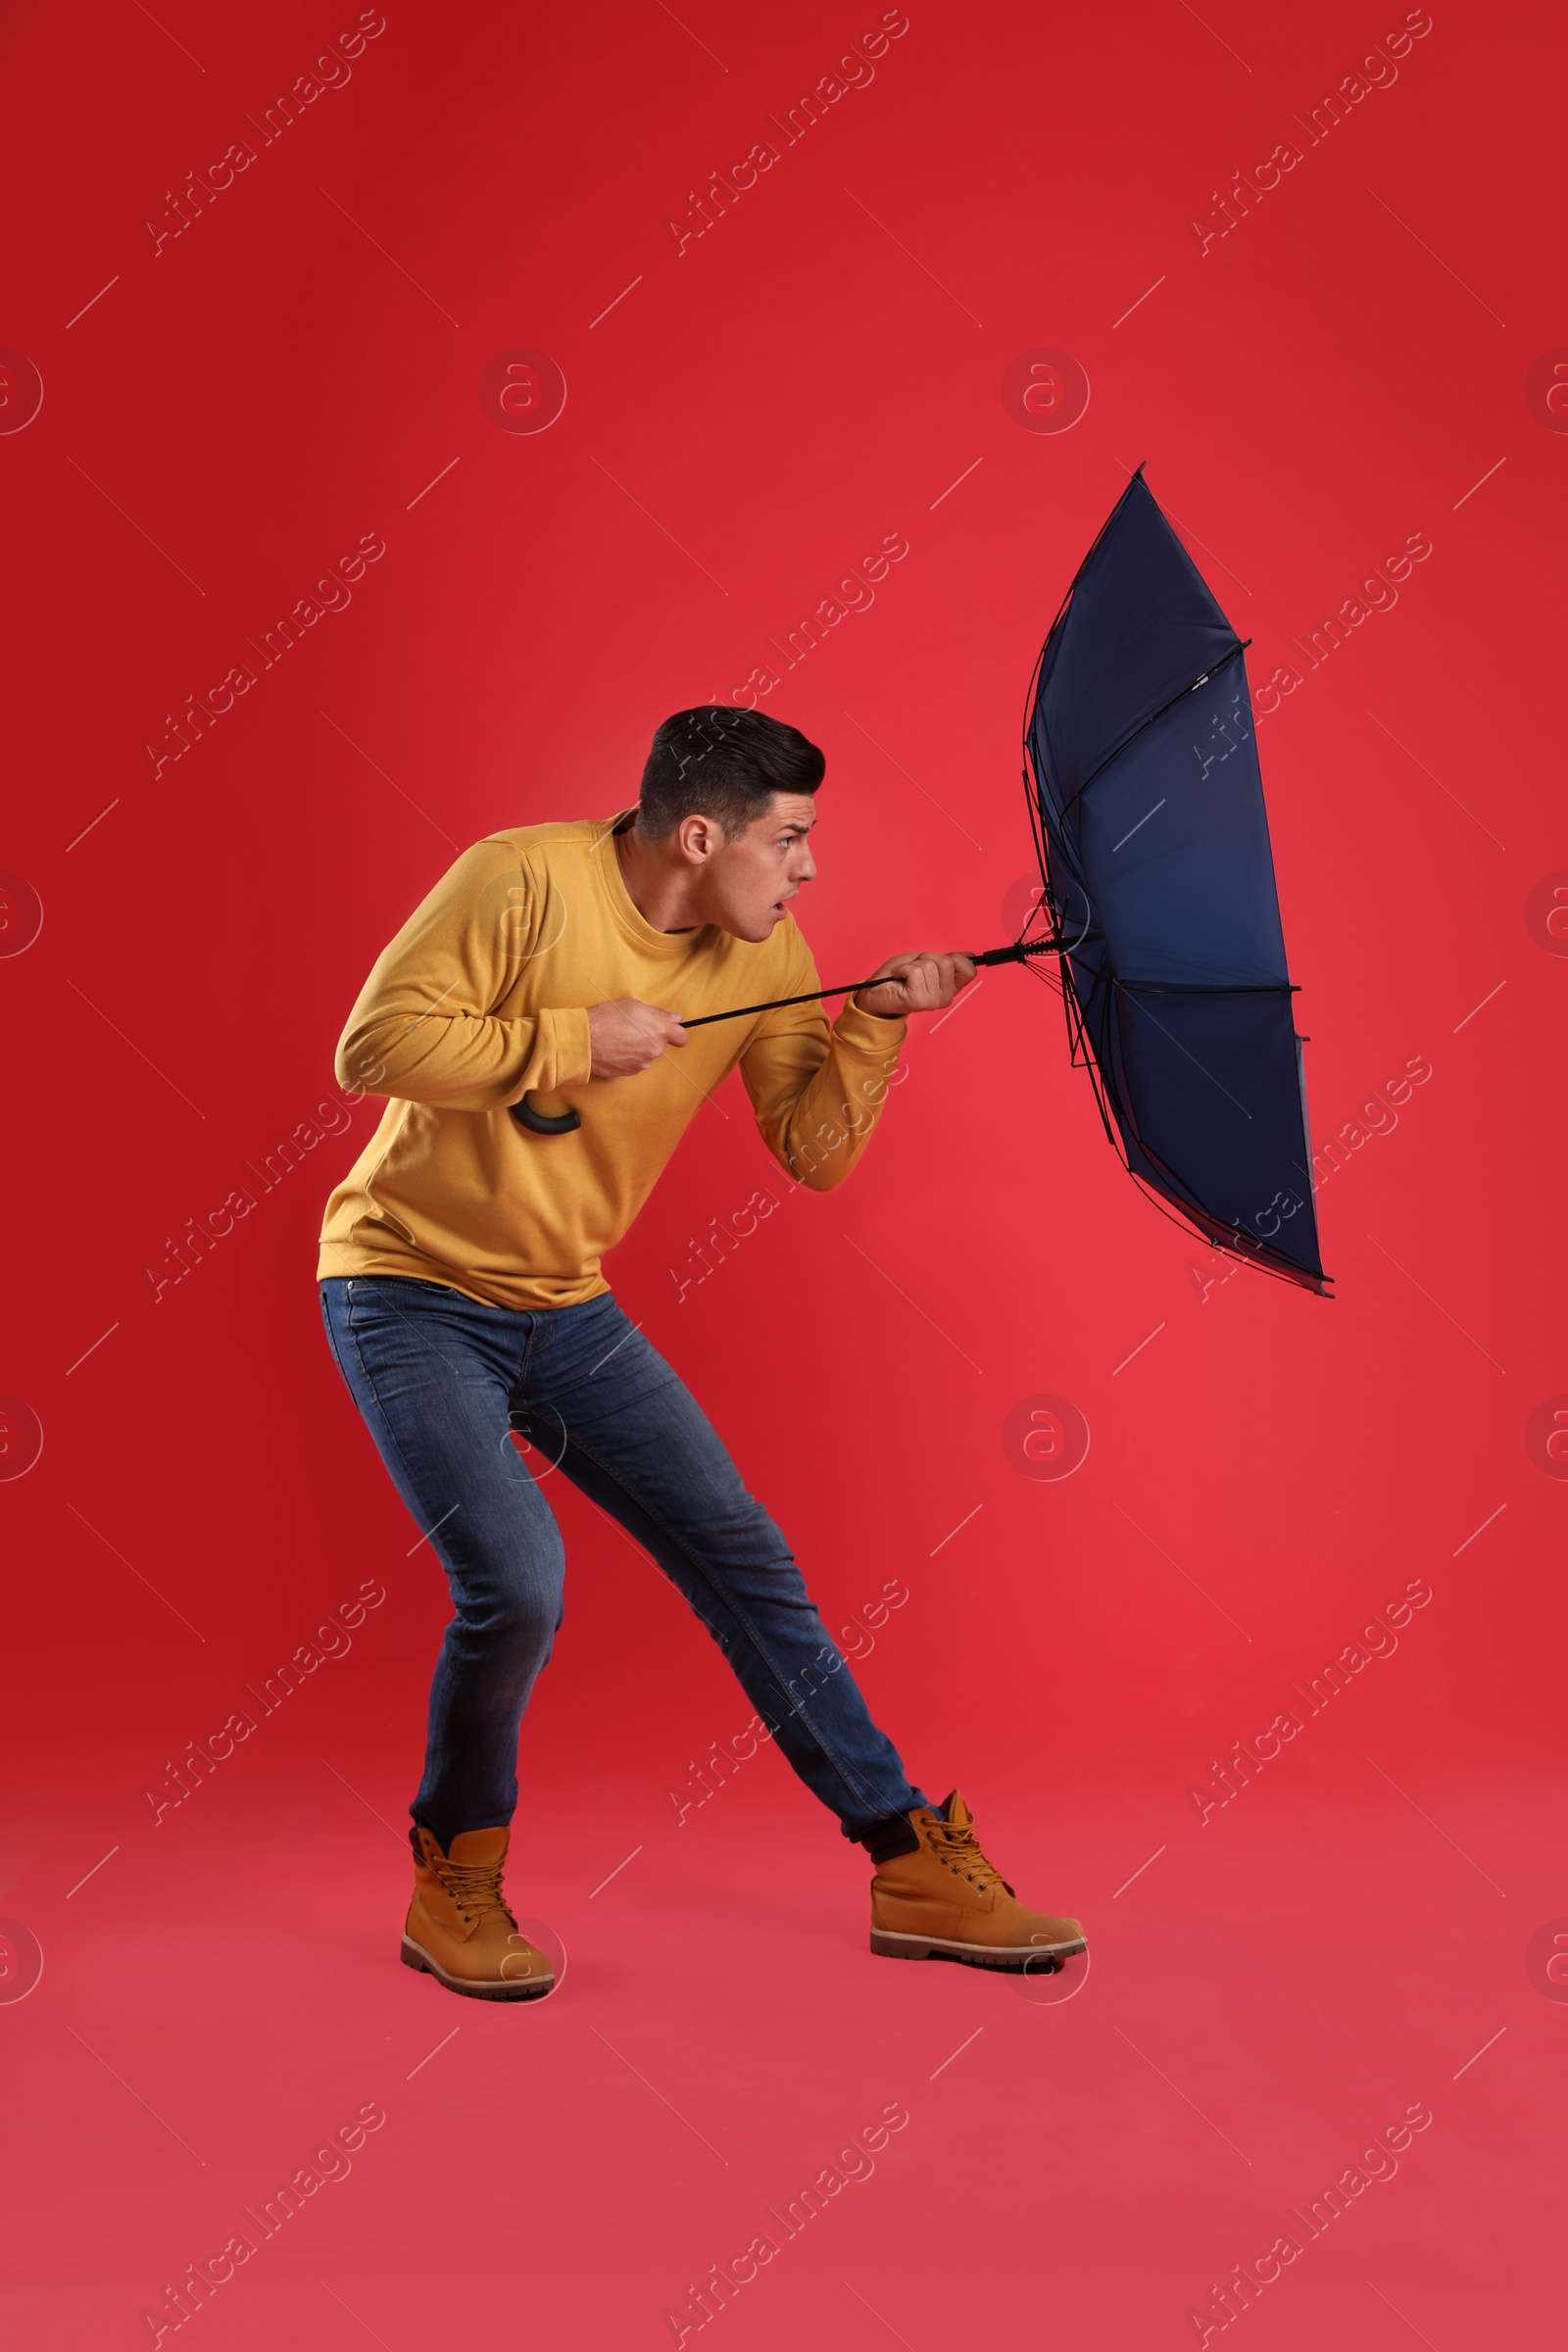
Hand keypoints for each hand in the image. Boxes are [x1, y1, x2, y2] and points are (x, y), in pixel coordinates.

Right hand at [586, 997, 687, 1077]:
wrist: (583, 1041)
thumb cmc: (606, 1019)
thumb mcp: (633, 1005)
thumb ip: (658, 1013)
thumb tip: (675, 1019)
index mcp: (659, 1031)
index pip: (682, 1037)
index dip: (676, 1032)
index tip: (667, 1029)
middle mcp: (654, 1049)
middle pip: (660, 1044)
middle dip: (651, 1037)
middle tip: (632, 1027)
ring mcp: (642, 1063)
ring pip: (647, 1054)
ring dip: (638, 1047)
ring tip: (619, 1037)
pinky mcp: (630, 1072)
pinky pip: (635, 1062)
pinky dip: (628, 1056)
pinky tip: (615, 1047)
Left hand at [853, 952, 976, 1021]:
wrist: (875, 993)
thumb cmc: (899, 976)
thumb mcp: (927, 962)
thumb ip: (948, 959)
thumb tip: (970, 954)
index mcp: (951, 988)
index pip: (969, 970)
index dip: (955, 958)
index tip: (937, 961)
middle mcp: (946, 998)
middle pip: (946, 962)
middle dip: (926, 958)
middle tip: (913, 969)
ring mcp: (933, 1002)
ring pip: (929, 965)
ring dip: (912, 964)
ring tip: (904, 975)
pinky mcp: (919, 1001)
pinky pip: (914, 972)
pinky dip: (902, 969)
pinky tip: (898, 978)